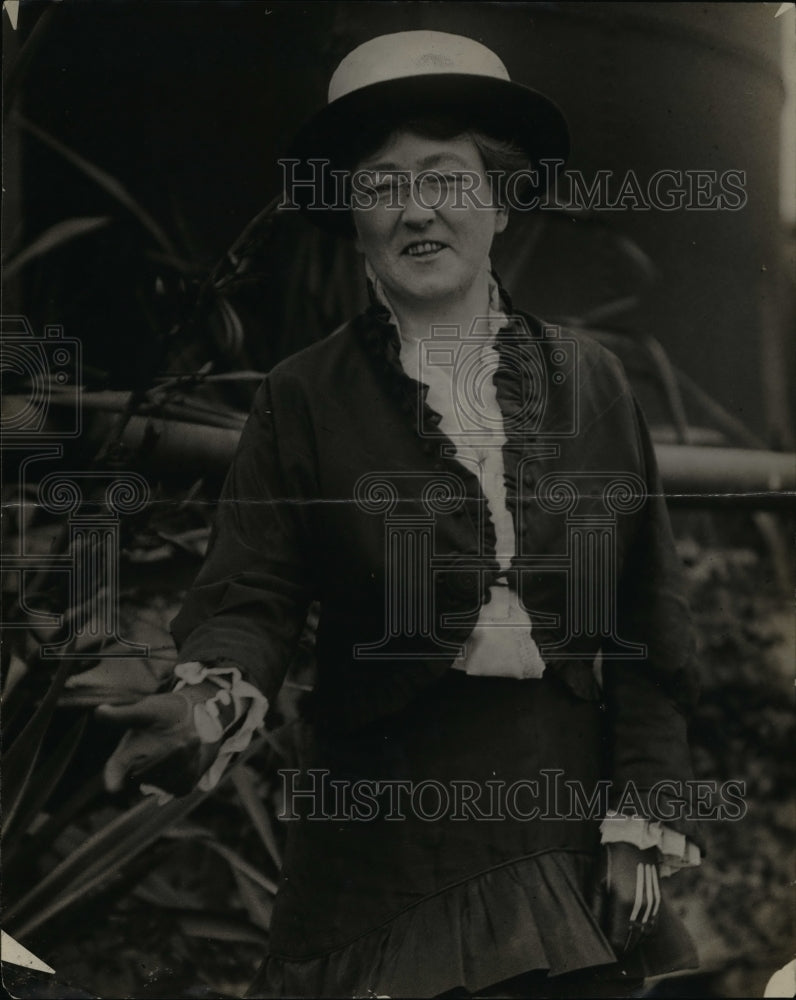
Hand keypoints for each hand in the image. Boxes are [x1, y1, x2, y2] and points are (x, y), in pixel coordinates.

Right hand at [97, 683, 224, 796]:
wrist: (194, 719)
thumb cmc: (162, 714)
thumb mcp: (146, 711)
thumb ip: (125, 715)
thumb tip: (99, 712)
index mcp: (124, 756)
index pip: (115, 770)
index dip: (113, 778)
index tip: (113, 787)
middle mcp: (139, 774)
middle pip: (149, 771)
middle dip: (165, 755)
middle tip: (179, 740)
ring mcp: (159, 783)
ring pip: (170, 773)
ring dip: (183, 755)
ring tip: (190, 738)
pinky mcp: (179, 787)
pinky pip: (185, 778)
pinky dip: (193, 761)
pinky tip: (195, 750)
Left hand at [590, 842, 661, 955]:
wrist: (635, 842)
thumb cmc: (610, 859)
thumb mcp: (597, 881)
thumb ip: (596, 909)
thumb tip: (595, 931)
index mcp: (624, 904)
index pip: (617, 940)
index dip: (609, 950)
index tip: (601, 952)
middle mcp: (641, 909)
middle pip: (630, 942)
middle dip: (619, 949)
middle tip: (607, 950)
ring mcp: (652, 907)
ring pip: (641, 937)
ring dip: (630, 942)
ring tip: (617, 940)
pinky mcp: (657, 903)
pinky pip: (650, 928)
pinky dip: (640, 933)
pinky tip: (630, 929)